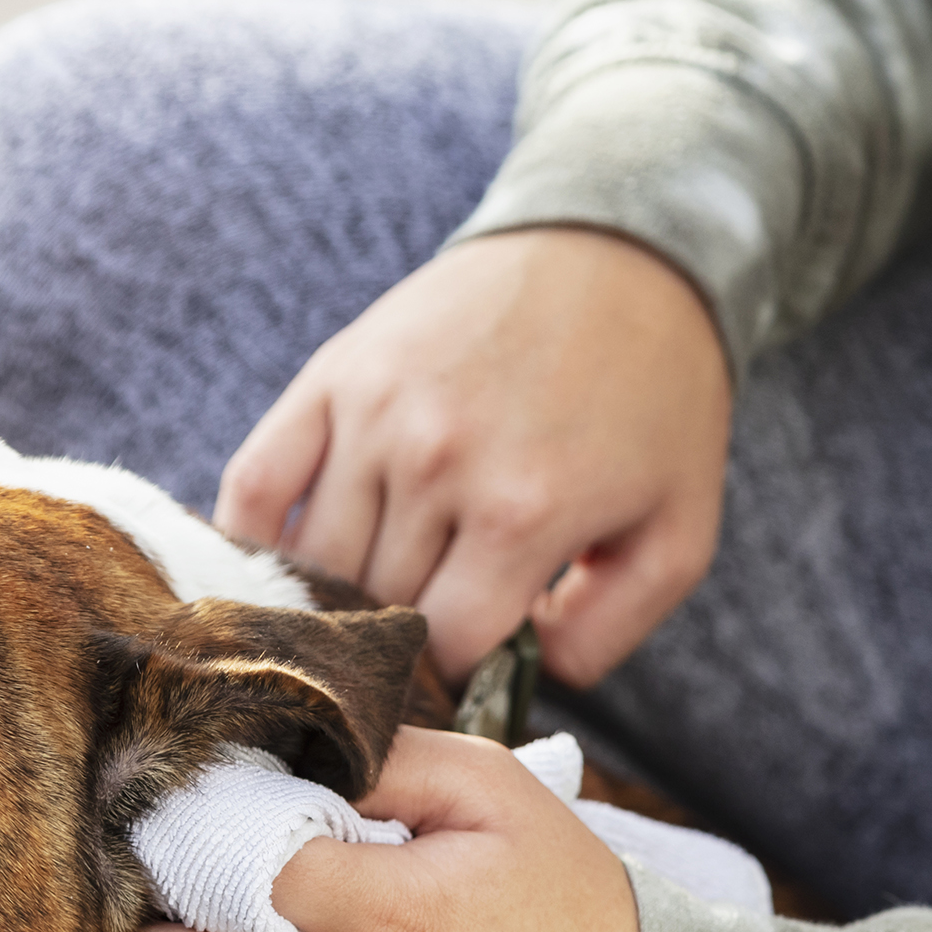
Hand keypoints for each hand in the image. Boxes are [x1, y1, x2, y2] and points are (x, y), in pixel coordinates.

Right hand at [216, 227, 731, 683]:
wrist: (615, 253)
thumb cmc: (654, 403)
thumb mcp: (678, 532)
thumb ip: (610, 631)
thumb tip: (519, 678)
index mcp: (521, 513)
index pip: (446, 648)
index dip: (458, 675)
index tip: (472, 664)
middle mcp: (435, 464)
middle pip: (376, 609)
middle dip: (400, 640)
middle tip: (424, 636)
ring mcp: (374, 416)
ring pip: (314, 562)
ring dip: (335, 598)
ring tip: (370, 604)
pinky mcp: (333, 374)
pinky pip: (256, 484)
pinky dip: (253, 540)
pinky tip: (279, 569)